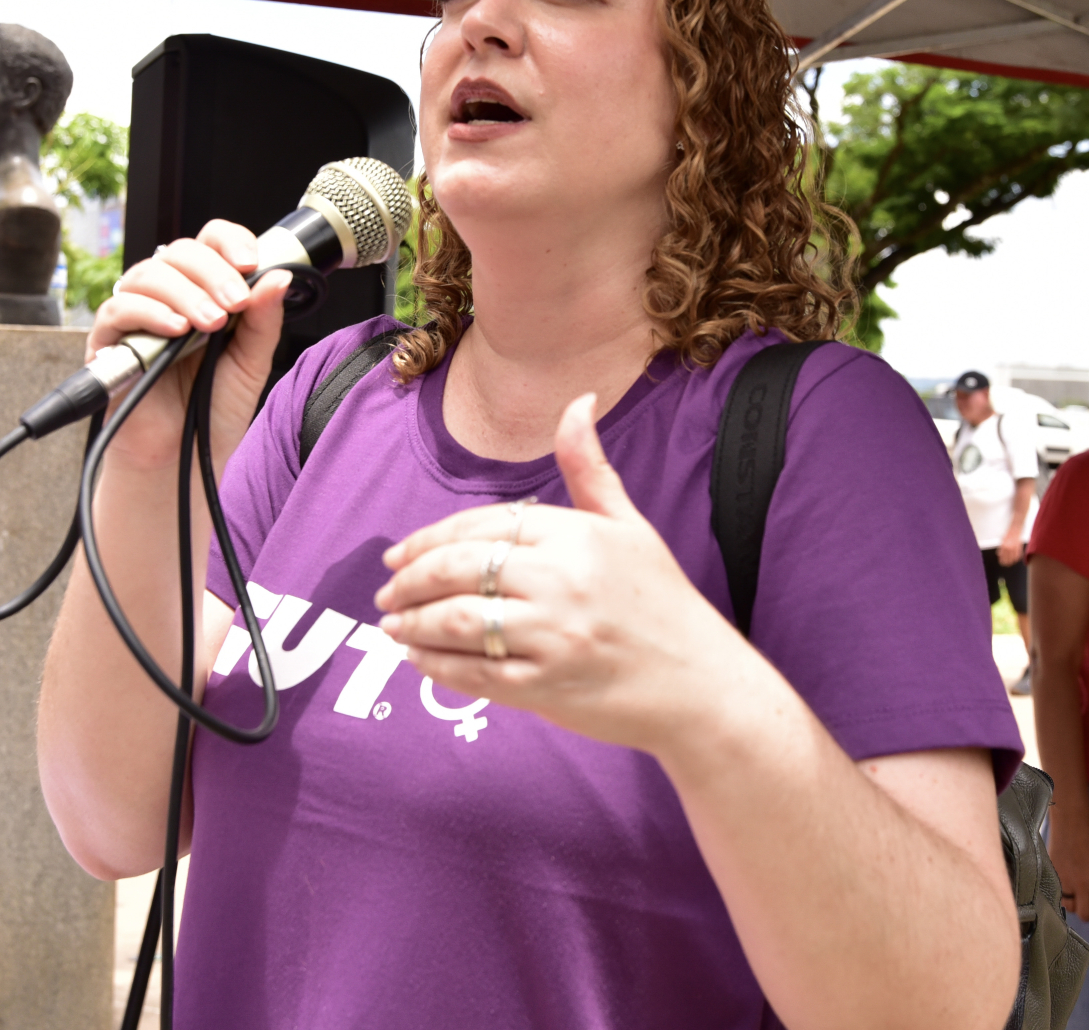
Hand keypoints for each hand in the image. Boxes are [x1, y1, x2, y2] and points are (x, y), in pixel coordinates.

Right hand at [84, 221, 289, 471]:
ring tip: (211, 324)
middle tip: (234, 304)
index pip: (210, 243)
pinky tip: (175, 329)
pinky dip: (149, 312)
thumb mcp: (251, 361)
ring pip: (149, 274)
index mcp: (205, 292)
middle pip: (180, 252)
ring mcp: (138, 317)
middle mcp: (169, 297)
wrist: (184, 459)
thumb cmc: (212, 410)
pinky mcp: (109, 341)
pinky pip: (118, 309)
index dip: (229, 241)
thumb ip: (264, 319)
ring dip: (184, 292)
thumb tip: (279, 275)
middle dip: (212, 272)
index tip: (251, 262)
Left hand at [376, 394, 750, 754]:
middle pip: (460, 571)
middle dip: (410, 580)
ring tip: (392, 624)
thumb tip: (579, 400)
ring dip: (413, 623)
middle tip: (386, 590)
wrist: (702, 685)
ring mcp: (553, 636)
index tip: (398, 554)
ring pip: (458, 622)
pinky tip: (419, 660)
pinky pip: (474, 673)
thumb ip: (588, 467)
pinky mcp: (546, 686)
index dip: (430, 540)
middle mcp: (562, 581)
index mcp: (576, 535)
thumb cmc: (662, 602)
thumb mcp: (629, 525)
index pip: (482, 528)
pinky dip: (436, 666)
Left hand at [997, 529, 1023, 567]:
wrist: (1015, 529)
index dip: (1002, 561)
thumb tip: (998, 554)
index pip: (1002, 557)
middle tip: (1006, 565)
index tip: (1002, 563)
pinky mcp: (1019, 547)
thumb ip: (1000, 548)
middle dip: (1006, 563)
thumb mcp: (1002, 541)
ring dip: (1012, 562)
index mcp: (1003, 546)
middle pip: (1007, 559)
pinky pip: (1018, 556)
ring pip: (1013, 558)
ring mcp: (1014, 548)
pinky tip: (1015, 560)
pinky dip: (1017, 558)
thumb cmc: (1008, 534)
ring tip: (1010, 563)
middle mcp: (1009, 547)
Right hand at [1049, 812, 1088, 928]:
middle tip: (1086, 912)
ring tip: (1074, 892)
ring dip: (1072, 903)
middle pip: (1084, 914)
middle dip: (1086, 916)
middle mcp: (1083, 884)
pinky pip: (1057, 893)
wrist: (1072, 825)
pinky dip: (1062, 891)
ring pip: (1069, 906)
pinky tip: (1064, 882)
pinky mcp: (1053, 875)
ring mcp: (1066, 880)